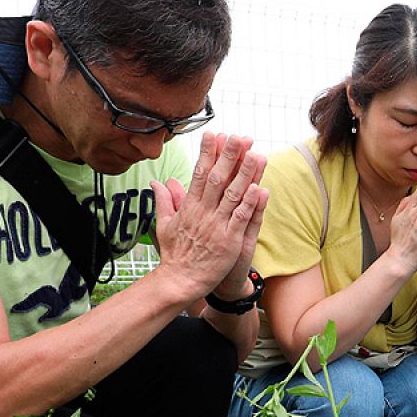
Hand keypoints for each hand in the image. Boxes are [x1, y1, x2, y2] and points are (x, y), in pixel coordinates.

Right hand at [152, 133, 268, 304]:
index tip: (215, 134)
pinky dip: (249, 203)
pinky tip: (259, 188)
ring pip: (233, 195)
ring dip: (245, 174)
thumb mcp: (163, 224)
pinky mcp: (229, 241)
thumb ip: (163, 201)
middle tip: (239, 136)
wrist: (179, 281)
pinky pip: (241, 218)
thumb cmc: (174, 254)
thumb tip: (157, 182)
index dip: (208, 153)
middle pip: (218, 179)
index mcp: (189, 207)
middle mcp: (203, 213)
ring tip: (256, 154)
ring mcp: (217, 226)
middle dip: (229, 156)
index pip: (199, 174)